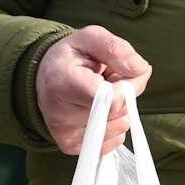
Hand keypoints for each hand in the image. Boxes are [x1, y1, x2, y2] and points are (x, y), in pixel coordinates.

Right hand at [36, 26, 152, 155]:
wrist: (43, 77)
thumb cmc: (70, 56)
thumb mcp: (90, 38)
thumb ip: (116, 49)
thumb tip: (141, 69)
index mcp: (63, 83)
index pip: (112, 99)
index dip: (129, 86)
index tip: (126, 73)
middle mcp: (60, 115)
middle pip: (117, 113)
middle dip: (125, 96)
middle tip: (110, 81)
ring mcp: (65, 134)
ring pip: (118, 129)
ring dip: (119, 111)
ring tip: (100, 95)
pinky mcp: (71, 146)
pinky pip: (111, 142)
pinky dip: (113, 125)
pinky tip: (98, 110)